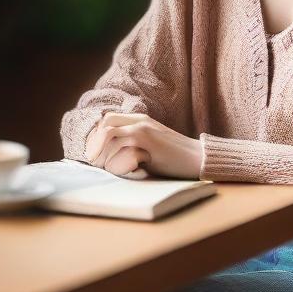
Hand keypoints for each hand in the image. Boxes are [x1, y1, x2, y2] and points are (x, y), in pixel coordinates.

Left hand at [84, 113, 203, 179]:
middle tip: (95, 163)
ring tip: (106, 169)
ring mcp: (145, 131)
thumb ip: (132, 145)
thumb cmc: (173, 158)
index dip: (96, 136)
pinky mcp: (150, 144)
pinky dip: (118, 163)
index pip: (108, 119)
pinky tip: (122, 172)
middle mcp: (141, 122)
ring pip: (111, 135)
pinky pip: (124, 150)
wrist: (198, 159)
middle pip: (106, 124)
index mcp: (140, 120)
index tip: (94, 154)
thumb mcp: (150, 147)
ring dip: (104, 155)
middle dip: (95, 144)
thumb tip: (107, 157)